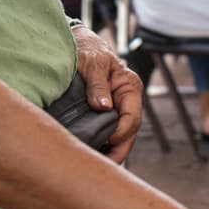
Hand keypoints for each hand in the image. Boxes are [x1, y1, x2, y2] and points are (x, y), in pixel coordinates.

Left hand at [71, 24, 142, 162]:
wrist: (76, 42)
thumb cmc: (87, 49)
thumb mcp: (92, 62)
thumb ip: (98, 84)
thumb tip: (103, 107)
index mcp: (129, 86)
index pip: (132, 117)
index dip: (120, 132)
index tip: (105, 140)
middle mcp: (126, 99)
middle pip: (129, 132)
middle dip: (119, 150)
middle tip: (104, 167)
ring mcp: (115, 107)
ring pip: (119, 135)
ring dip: (111, 151)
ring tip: (96, 166)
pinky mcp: (103, 112)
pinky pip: (107, 132)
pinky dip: (102, 145)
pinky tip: (92, 155)